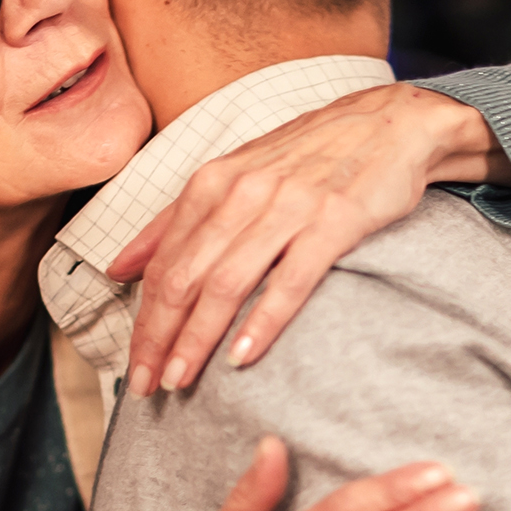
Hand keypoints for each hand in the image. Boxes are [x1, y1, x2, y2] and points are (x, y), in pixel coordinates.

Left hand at [111, 84, 509, 395]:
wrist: (391, 124)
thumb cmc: (308, 155)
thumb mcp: (234, 174)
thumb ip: (175, 221)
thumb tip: (119, 266)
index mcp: (212, 183)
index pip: (163, 264)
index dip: (142, 321)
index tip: (132, 366)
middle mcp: (242, 192)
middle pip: (185, 278)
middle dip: (158, 338)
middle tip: (145, 386)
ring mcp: (288, 206)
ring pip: (227, 283)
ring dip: (197, 338)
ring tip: (180, 379)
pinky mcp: (333, 222)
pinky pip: (290, 280)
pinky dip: (262, 322)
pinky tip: (241, 356)